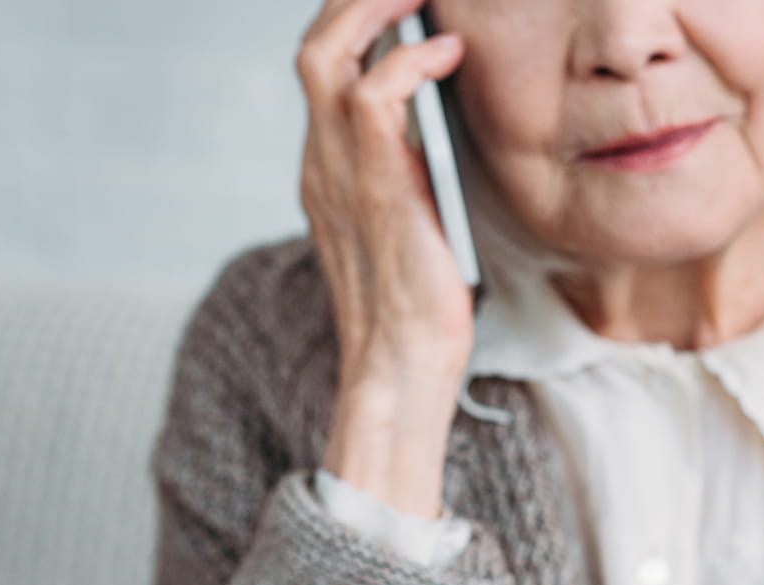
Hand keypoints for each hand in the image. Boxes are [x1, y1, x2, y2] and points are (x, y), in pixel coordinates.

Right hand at [295, 0, 476, 516]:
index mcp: (327, 166)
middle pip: (314, 42)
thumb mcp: (414, 220)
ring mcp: (337, 171)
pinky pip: (374, 95)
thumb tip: (446, 125)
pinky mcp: (371, 187)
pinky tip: (449, 54)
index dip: (355, 19)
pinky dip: (410, 61)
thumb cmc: (420, 305)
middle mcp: (320, 159)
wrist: (401, 370)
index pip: (324, 66)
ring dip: (375, 7)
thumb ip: (412, 170)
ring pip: (328, 52)